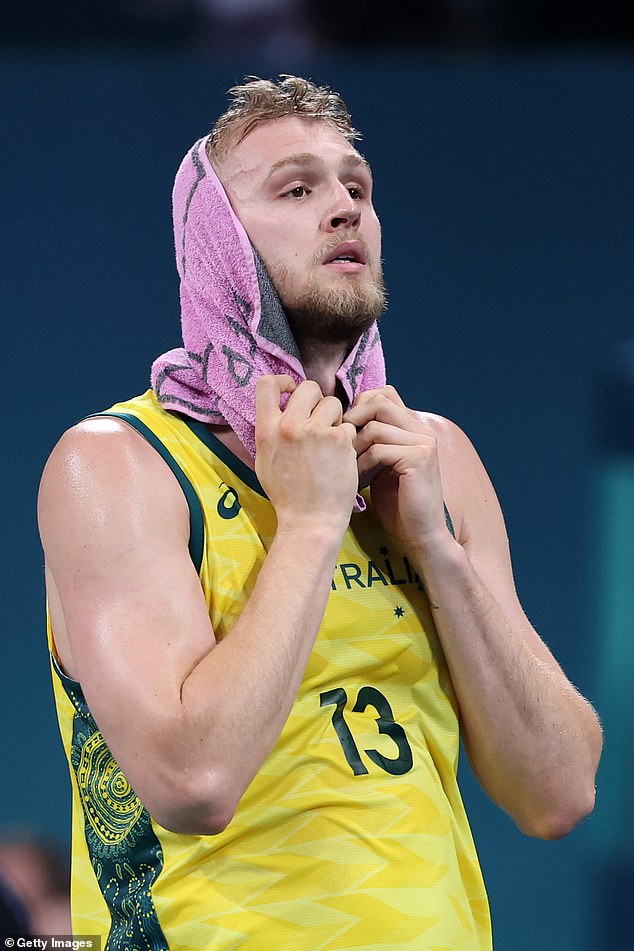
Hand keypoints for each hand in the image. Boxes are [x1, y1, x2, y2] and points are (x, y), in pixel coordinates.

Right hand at [255, 375, 358, 531]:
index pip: (266, 384)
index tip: (292, 390)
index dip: (283, 381)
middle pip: (308, 387)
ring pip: (333, 403)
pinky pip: (349, 425)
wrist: (310, 520)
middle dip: (317, 399)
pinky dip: (348, 438)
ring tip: (332, 441)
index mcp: (267, 430)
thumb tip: (278, 411)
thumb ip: (271, 433)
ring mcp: (316, 432)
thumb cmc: (288, 496)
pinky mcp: (340, 440)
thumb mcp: (265, 461)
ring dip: (335, 418)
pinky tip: (342, 457)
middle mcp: (289, 426)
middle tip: (320, 418)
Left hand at [344, 386, 448, 553]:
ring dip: (354, 447)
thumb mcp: (381, 464)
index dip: (358, 406)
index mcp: (414, 427)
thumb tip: (341, 421)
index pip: (383, 393)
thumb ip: (371, 440)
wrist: (420, 534)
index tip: (343, 431)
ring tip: (347, 467)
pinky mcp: (419, 458)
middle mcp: (422, 429)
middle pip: (378, 401)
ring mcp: (424, 442)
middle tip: (339, 445)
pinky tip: (358, 480)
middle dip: (353, 421)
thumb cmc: (397, 502)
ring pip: (375, 426)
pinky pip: (379, 449)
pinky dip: (362, 464)